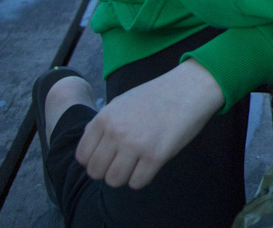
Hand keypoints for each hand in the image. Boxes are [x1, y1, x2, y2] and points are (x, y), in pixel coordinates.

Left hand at [75, 59, 224, 188]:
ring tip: (138, 163)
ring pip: (114, 181)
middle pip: (96, 172)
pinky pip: (137, 183)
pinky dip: (143, 178)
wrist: (189, 89)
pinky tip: (151, 164)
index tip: (109, 156)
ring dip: (125, 176)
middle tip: (125, 161)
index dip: (95, 160)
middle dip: (109, 170)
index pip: (83, 157)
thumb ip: (103, 124)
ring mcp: (135, 145)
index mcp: (104, 119)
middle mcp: (115, 133)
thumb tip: (89, 149)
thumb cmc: (156, 96)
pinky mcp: (156, 155)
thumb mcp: (121, 103)